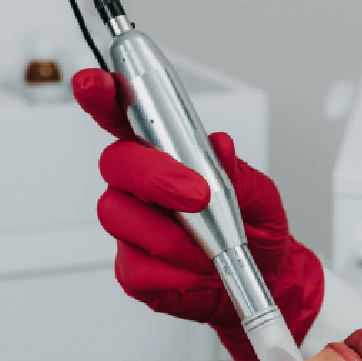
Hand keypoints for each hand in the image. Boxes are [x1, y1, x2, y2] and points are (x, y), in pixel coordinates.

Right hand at [71, 68, 324, 360]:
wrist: (266, 278)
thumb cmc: (257, 229)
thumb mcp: (261, 196)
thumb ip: (237, 171)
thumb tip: (219, 145)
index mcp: (167, 154)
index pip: (125, 116)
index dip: (103, 95)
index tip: (95, 82)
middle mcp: (140, 186)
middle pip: (116, 163)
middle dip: (155, 177)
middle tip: (197, 196)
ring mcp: (131, 226)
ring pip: (120, 216)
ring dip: (172, 235)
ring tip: (209, 248)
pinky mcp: (132, 268)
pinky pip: (136, 268)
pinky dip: (175, 274)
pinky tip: (197, 273)